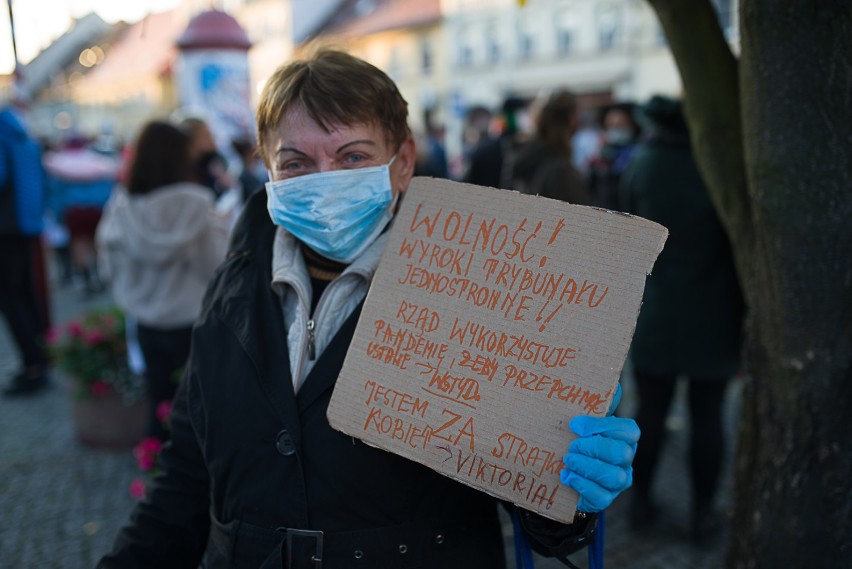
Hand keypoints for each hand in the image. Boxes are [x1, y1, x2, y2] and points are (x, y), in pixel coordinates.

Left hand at [560, 384, 639, 512]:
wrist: (567, 470)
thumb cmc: (579, 439)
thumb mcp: (585, 421)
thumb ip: (597, 404)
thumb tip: (614, 385)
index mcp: (625, 436)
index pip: (627, 430)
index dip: (601, 426)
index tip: (575, 424)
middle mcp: (626, 459)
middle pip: (621, 453)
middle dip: (594, 448)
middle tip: (571, 445)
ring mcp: (619, 481)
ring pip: (614, 477)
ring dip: (587, 467)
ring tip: (567, 460)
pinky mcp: (606, 498)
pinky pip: (601, 497)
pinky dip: (581, 485)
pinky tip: (566, 476)